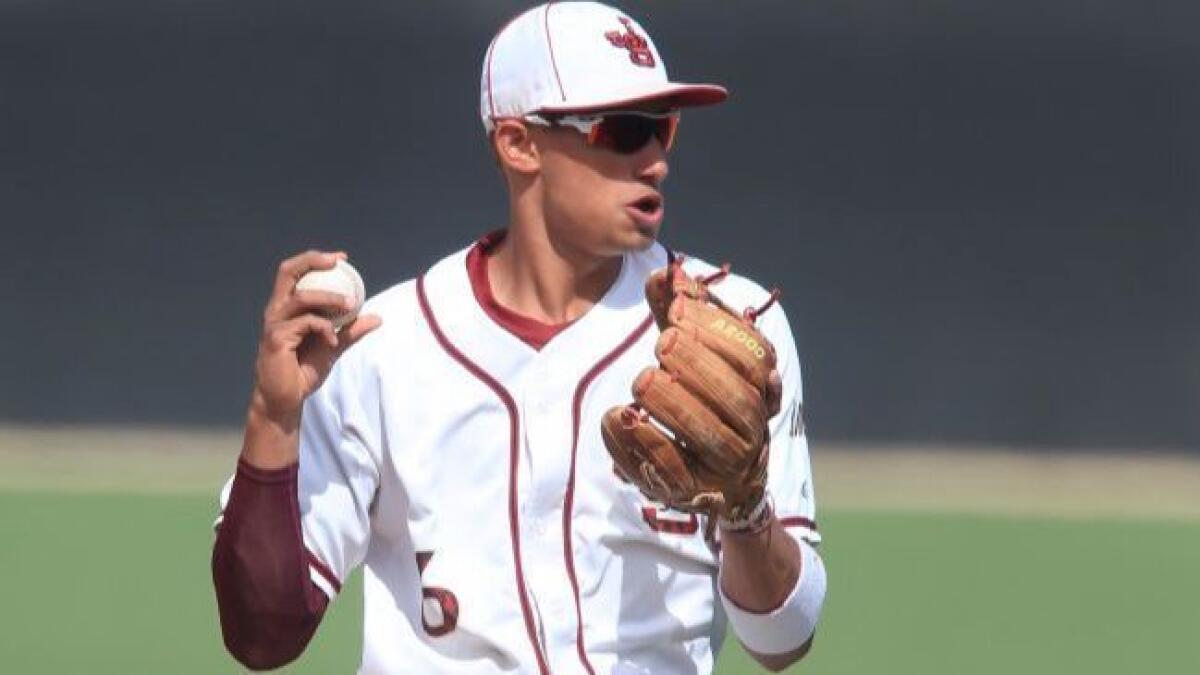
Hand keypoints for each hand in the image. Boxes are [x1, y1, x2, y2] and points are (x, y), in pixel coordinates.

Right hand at [250, 250, 380, 430]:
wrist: (287, 399)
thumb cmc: (303, 370)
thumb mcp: (333, 347)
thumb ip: (351, 331)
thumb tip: (377, 318)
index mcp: (286, 307)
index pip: (295, 272)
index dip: (315, 259)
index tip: (342, 258)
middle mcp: (277, 310)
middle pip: (287, 271)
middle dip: (313, 260)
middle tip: (337, 263)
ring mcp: (274, 323)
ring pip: (302, 296)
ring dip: (329, 298)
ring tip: (350, 305)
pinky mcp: (276, 339)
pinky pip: (305, 323)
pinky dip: (324, 328)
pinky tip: (333, 342)